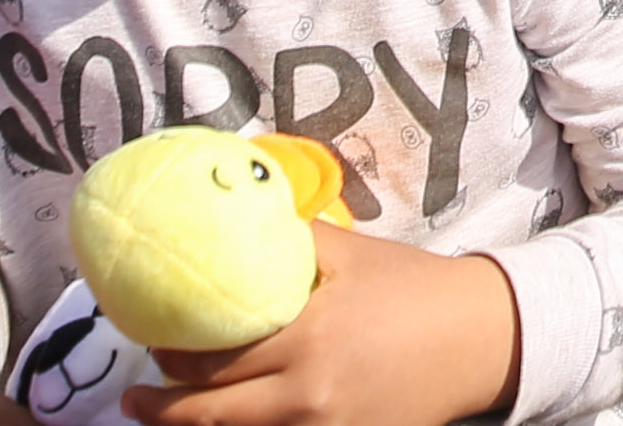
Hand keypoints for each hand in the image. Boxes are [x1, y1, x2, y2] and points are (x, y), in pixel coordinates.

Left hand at [126, 224, 518, 425]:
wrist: (481, 339)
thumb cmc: (415, 289)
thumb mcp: (354, 254)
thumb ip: (291, 240)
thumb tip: (234, 218)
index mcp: (307, 338)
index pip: (208, 359)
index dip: (166, 356)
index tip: (148, 342)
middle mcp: (306, 394)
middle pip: (204, 411)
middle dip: (161, 402)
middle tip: (141, 389)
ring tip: (162, 415)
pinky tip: (225, 423)